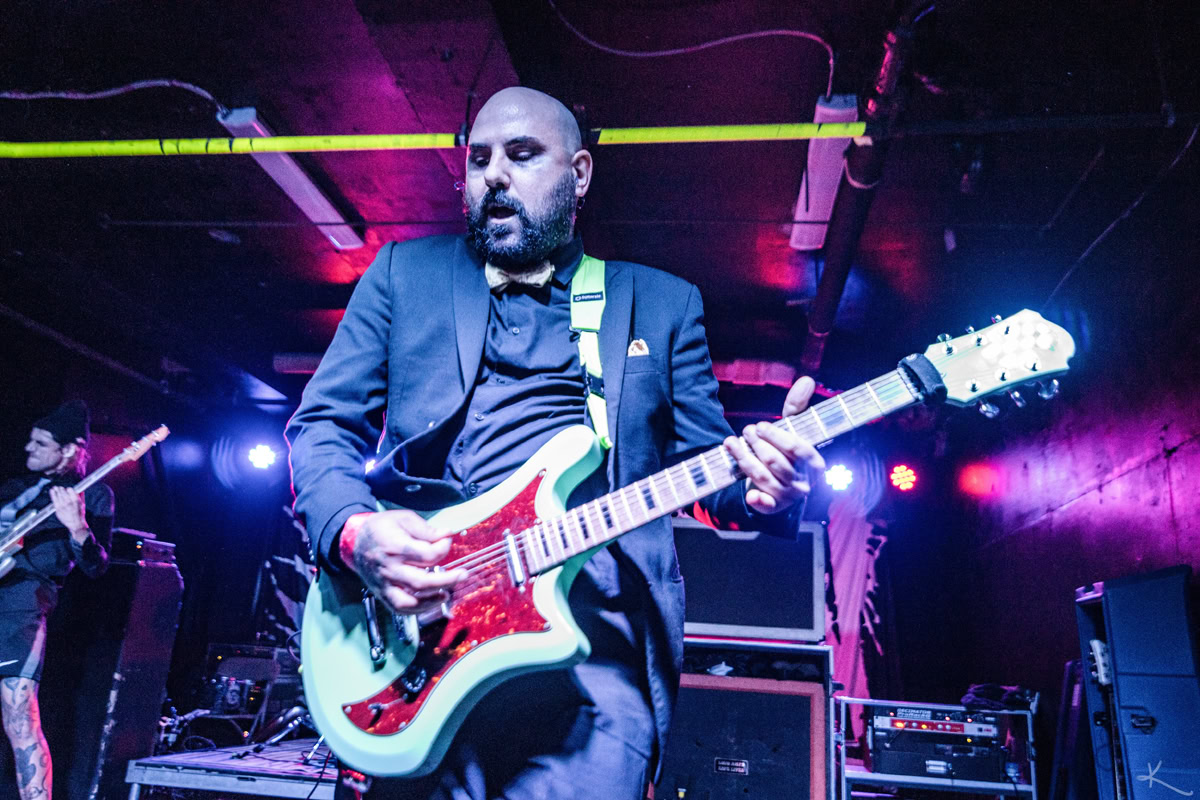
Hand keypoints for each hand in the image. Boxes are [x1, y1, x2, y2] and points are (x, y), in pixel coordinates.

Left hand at [49, 486, 89, 542]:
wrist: (75, 524)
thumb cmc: (79, 514)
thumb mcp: (82, 504)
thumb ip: (80, 496)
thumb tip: (80, 490)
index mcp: (76, 500)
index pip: (70, 490)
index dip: (69, 489)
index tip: (68, 489)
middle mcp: (68, 502)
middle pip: (63, 492)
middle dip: (61, 489)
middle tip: (60, 487)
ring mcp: (62, 506)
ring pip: (58, 495)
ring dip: (57, 491)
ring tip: (55, 488)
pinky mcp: (58, 509)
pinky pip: (54, 500)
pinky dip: (53, 495)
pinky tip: (52, 491)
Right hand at [339, 510, 467, 614]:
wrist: (356, 542)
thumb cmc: (382, 528)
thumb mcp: (403, 518)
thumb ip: (426, 528)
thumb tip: (447, 534)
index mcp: (394, 546)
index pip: (427, 554)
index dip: (443, 547)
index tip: (447, 540)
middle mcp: (388, 568)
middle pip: (421, 581)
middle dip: (447, 580)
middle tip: (463, 574)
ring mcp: (384, 583)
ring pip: (410, 601)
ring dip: (432, 601)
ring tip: (446, 594)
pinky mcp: (382, 593)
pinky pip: (400, 609)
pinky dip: (417, 610)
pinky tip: (431, 602)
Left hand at [723, 376, 825, 513]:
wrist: (785, 483)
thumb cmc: (788, 450)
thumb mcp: (794, 428)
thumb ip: (797, 406)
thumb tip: (806, 379)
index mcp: (814, 462)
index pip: (797, 449)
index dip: (777, 436)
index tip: (760, 426)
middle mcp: (803, 481)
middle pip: (777, 462)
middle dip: (757, 445)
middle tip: (745, 431)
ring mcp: (788, 495)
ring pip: (763, 477)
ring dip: (744, 460)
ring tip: (730, 443)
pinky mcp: (773, 506)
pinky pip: (766, 505)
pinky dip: (758, 500)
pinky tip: (750, 494)